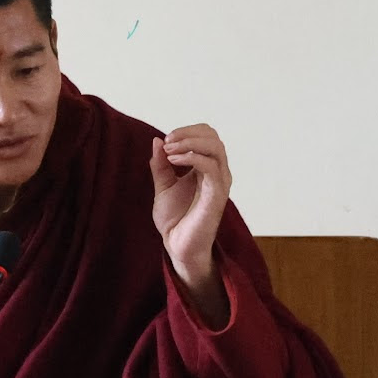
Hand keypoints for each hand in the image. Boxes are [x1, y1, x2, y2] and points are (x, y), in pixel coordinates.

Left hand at [149, 125, 231, 326]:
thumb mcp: (163, 186)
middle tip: (168, 143)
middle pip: (214, 137)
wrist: (177, 246)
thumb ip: (161, 164)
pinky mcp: (217, 194)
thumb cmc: (175, 220)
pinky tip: (174, 160)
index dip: (187, 131)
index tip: (166, 140)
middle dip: (188, 133)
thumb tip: (157, 140)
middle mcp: (218, 173)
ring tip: (170, 151)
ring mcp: (219, 183)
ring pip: (215, 147)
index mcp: (207, 168)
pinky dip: (192, 157)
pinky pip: (211, 167)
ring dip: (190, 143)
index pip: (207, 135)